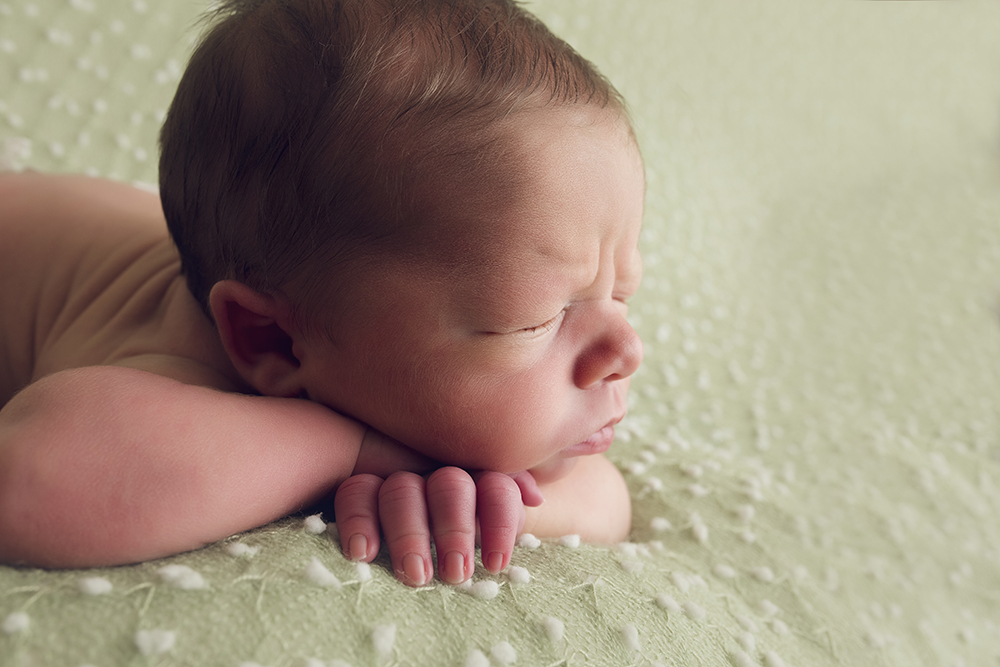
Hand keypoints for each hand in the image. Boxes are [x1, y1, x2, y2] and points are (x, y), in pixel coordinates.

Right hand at [333, 467, 541, 585]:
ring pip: (403, 490)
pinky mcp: (359, 486)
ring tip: (415, 576)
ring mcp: (397, 477)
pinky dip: (359, 520)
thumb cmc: (447, 549)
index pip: (496, 489)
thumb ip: (505, 510)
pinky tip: (362, 553)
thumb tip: (534, 497)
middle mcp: (438, 474)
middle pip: (451, 488)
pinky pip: (356, 492)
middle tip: (455, 574)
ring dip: (410, 534)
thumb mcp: (484, 535)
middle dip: (456, 531)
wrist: (384, 540)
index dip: (500, 522)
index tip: (496, 565)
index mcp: (476, 483)